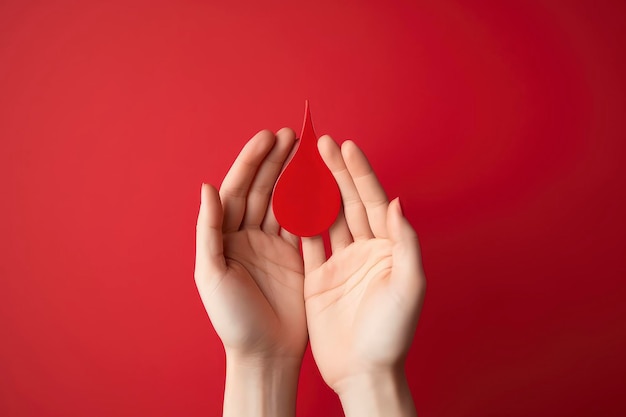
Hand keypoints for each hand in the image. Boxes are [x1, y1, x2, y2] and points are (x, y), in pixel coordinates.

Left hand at [194, 129, 305, 416]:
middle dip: (275, 162)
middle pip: (262, 189)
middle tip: (291, 136)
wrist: (265, 352)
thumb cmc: (232, 319)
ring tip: (306, 151)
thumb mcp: (210, 275)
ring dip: (293, 176)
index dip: (250, 163)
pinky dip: (311, 202)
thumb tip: (207, 188)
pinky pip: (303, 222)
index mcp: (224, 237)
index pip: (237, 190)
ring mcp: (273, 245)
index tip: (267, 138)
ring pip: (283, 201)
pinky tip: (320, 182)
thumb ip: (208, 231)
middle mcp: (248, 236)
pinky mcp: (295, 257)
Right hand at [302, 136, 425, 415]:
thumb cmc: (392, 334)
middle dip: (335, 172)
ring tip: (302, 164)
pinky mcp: (319, 279)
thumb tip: (397, 202)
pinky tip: (288, 201)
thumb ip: (405, 243)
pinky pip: (307, 244)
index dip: (359, 173)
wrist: (364, 372)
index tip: (346, 147)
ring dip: (315, 191)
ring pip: (326, 218)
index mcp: (387, 249)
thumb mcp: (408, 287)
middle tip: (320, 143)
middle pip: (348, 203)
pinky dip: (298, 222)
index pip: (373, 202)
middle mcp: (364, 252)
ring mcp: (340, 264)